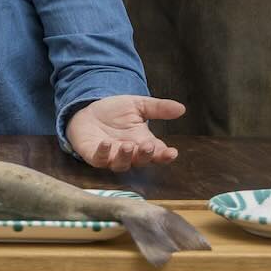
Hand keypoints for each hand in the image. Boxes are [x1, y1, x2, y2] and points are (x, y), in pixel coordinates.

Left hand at [66, 95, 184, 171]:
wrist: (88, 110)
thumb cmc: (115, 112)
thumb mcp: (138, 105)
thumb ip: (159, 108)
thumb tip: (182, 108)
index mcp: (143, 143)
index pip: (158, 154)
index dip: (165, 155)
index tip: (172, 152)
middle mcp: (129, 154)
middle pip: (141, 161)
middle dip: (145, 155)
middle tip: (148, 146)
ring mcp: (111, 157)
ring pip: (121, 164)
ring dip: (125, 156)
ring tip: (128, 145)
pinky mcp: (94, 156)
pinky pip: (99, 159)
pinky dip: (103, 153)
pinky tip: (105, 143)